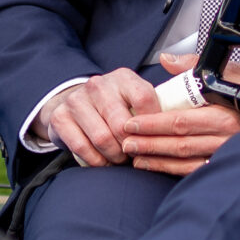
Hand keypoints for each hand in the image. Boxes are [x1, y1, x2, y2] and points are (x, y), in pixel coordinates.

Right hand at [42, 67, 164, 167]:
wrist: (73, 104)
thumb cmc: (114, 107)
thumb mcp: (134, 99)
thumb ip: (155, 108)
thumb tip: (179, 125)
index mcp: (123, 78)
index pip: (144, 98)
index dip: (153, 124)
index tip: (155, 138)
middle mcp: (98, 85)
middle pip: (122, 125)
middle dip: (132, 147)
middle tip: (135, 155)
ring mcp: (77, 100)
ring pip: (103, 138)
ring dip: (115, 157)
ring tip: (120, 159)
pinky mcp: (60, 117)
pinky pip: (83, 147)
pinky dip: (96, 161)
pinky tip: (103, 162)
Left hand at [119, 52, 239, 176]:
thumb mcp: (233, 71)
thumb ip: (196, 65)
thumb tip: (167, 59)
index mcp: (224, 113)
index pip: (180, 122)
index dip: (153, 123)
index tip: (132, 122)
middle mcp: (225, 137)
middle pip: (179, 143)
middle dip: (148, 144)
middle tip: (125, 142)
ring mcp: (227, 153)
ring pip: (185, 161)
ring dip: (157, 160)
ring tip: (134, 157)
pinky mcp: (228, 164)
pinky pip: (197, 171)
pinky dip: (174, 171)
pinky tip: (157, 167)